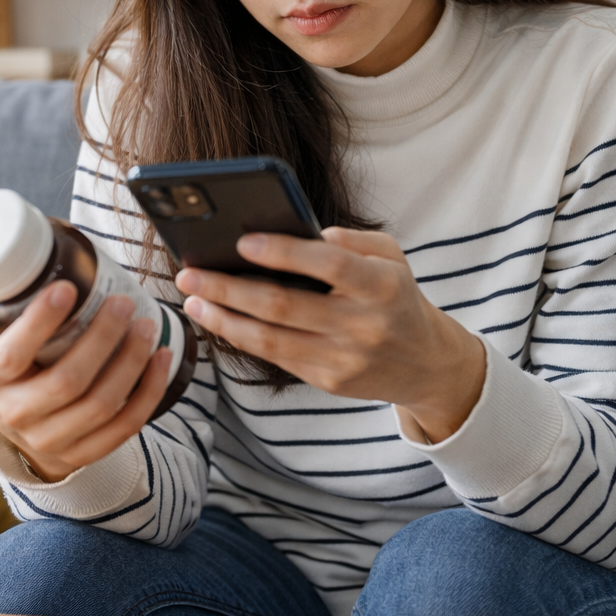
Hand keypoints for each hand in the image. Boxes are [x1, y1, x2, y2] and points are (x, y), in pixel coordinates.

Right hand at [0, 280, 173, 481]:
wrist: (18, 422)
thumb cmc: (16, 361)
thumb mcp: (1, 332)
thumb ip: (16, 301)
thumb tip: (47, 249)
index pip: (13, 354)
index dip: (40, 322)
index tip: (68, 288)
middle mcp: (16, 413)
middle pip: (67, 381)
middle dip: (103, 338)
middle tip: (124, 303)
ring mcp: (50, 439)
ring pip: (101, 404)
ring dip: (131, 362)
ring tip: (148, 326)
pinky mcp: (82, 454)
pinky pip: (124, 427)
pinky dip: (149, 391)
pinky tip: (163, 359)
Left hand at [175, 228, 485, 441]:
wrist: (425, 362)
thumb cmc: (396, 296)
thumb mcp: (390, 257)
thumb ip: (352, 239)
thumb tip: (302, 233)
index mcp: (381, 285)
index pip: (329, 265)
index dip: (285, 253)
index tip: (242, 241)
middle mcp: (363, 325)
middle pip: (285, 306)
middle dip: (229, 288)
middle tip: (189, 273)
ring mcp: (344, 359)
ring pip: (271, 340)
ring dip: (224, 318)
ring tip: (192, 299)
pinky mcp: (328, 382)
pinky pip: (276, 358)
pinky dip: (242, 337)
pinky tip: (218, 319)